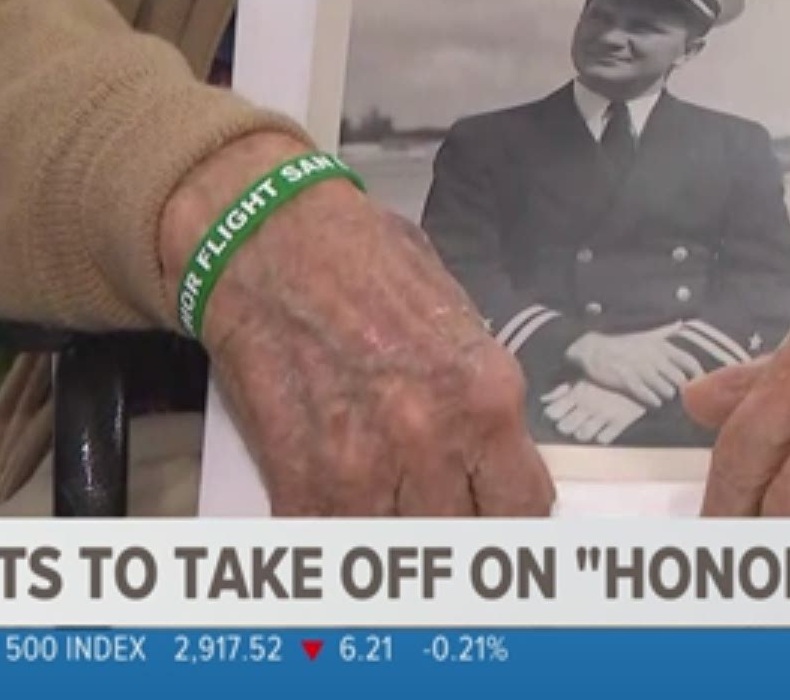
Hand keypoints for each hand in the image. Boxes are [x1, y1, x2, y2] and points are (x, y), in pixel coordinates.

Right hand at [158, 131, 554, 515]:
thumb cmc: (360, 260)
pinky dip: (329, 536)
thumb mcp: (454, 315)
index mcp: (485, 394)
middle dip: (450, 531)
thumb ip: (476, 389)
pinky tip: (331, 512)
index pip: (524, 504)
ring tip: (381, 515)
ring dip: (389, 540)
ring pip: (397, 552)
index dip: (506, 514)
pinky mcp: (299, 478)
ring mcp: (364, 466)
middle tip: (431, 516)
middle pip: (464, 539)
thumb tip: (493, 446)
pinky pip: (327, 543)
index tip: (490, 514)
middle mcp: (434, 438)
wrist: (266, 238)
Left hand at [540, 381, 646, 443]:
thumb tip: (544, 399)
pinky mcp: (621, 421)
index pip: (552, 412)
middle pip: (564, 427)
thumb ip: (562, 388)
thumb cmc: (609, 371)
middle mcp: (588, 403)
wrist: (644, 368)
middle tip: (571, 422)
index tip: (556, 414)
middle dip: (565, 427)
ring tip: (586, 427)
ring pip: (582, 436)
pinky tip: (602, 429)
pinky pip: (603, 439)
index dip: (552, 415)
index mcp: (578, 391)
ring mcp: (604, 413)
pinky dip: (601, 436)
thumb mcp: (584, 375)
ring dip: (582, 433)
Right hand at [565, 324, 703, 406]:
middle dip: (681, 389)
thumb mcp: (644, 334)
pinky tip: (653, 401)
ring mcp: (640, 369)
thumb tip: (680, 321)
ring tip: (663, 396)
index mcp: (659, 345)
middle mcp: (653, 356)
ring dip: (666, 396)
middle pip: (679, 379)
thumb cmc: (621, 343)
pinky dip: (653, 401)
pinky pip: (648, 397)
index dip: (698, 374)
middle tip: (680, 395)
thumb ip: (664, 330)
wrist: (592, 350)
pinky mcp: (627, 381)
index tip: (700, 383)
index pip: (688, 360)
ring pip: (666, 390)